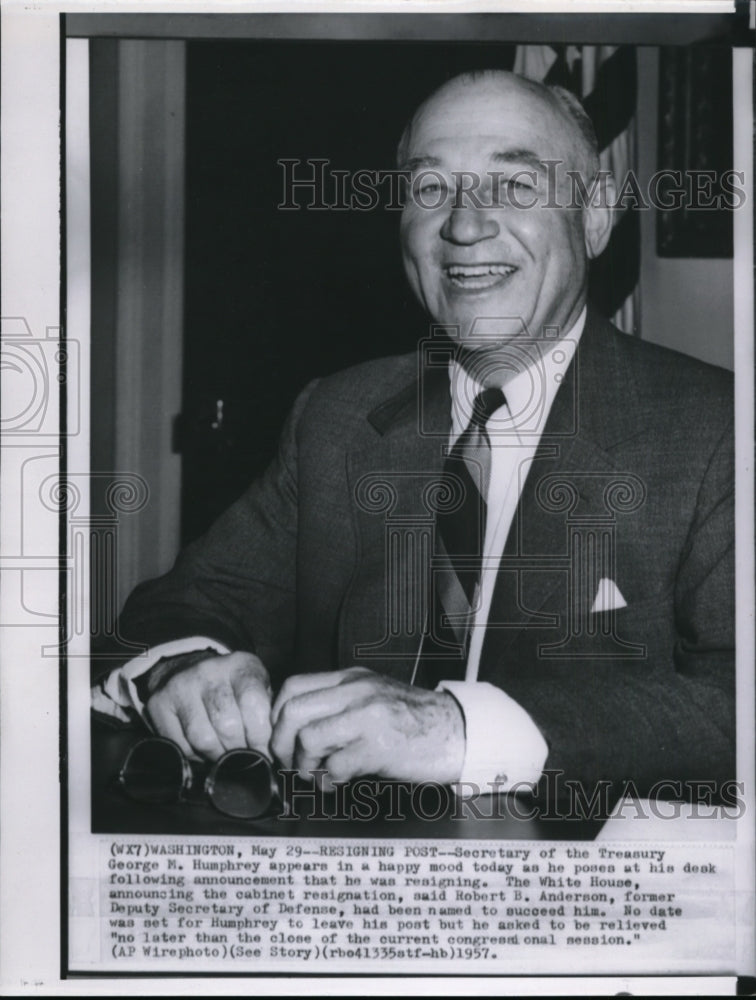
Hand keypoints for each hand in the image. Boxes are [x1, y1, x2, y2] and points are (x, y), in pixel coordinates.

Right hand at [146, 651, 271, 761]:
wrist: (187, 667)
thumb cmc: (232, 687)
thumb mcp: (257, 686)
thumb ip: (268, 711)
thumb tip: (275, 747)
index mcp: (240, 665)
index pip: (253, 704)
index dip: (261, 736)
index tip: (264, 750)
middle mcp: (209, 671)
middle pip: (227, 725)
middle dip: (240, 750)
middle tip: (245, 756)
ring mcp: (181, 685)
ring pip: (203, 739)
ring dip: (218, 755)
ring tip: (226, 754)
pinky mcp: (159, 703)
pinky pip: (181, 745)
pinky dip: (195, 756)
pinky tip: (203, 748)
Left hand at [270, 667, 464, 786]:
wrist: (458, 732)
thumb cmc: (415, 721)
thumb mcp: (373, 697)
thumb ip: (338, 704)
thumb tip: (296, 728)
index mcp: (351, 679)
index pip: (292, 687)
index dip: (276, 718)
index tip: (283, 739)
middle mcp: (356, 692)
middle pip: (291, 712)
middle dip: (282, 745)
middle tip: (293, 764)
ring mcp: (368, 716)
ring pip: (307, 738)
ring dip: (304, 767)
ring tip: (318, 776)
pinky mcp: (380, 746)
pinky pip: (335, 766)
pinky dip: (330, 781)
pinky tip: (340, 782)